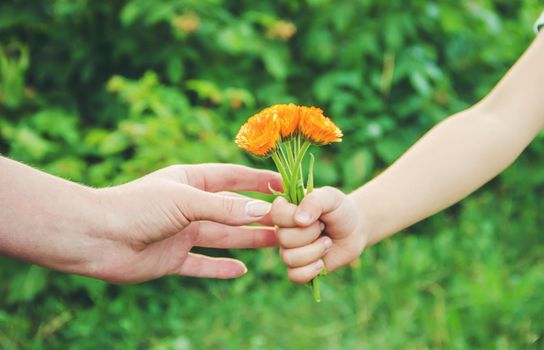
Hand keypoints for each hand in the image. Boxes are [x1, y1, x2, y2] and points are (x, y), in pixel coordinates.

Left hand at [86, 164, 281, 282]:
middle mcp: (189, 207)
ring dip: (249, 240)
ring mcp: (181, 234)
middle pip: (232, 211)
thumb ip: (224, 208)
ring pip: (223, 237)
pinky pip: (202, 264)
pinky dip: (220, 268)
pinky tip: (241, 271)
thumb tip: (264, 212)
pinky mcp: (172, 259)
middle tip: (290, 221)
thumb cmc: (137, 207)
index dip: (258, 180)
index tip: (284, 183)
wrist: (95, 237)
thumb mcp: (185, 201)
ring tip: (277, 243)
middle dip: (260, 215)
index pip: (232, 178)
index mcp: (190, 182)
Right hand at [270, 187, 366, 283]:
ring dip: (315, 251)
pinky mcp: (298, 269)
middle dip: (310, 234)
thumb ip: (314, 202)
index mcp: (286, 210)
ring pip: (288, 258)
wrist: (354, 230)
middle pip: (283, 238)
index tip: (313, 214)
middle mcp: (283, 230)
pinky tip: (321, 263)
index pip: (276, 214)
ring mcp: (289, 250)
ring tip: (327, 242)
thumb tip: (299, 221)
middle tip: (323, 227)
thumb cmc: (340, 210)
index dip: (294, 216)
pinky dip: (311, 271)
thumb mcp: (331, 198)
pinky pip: (294, 276)